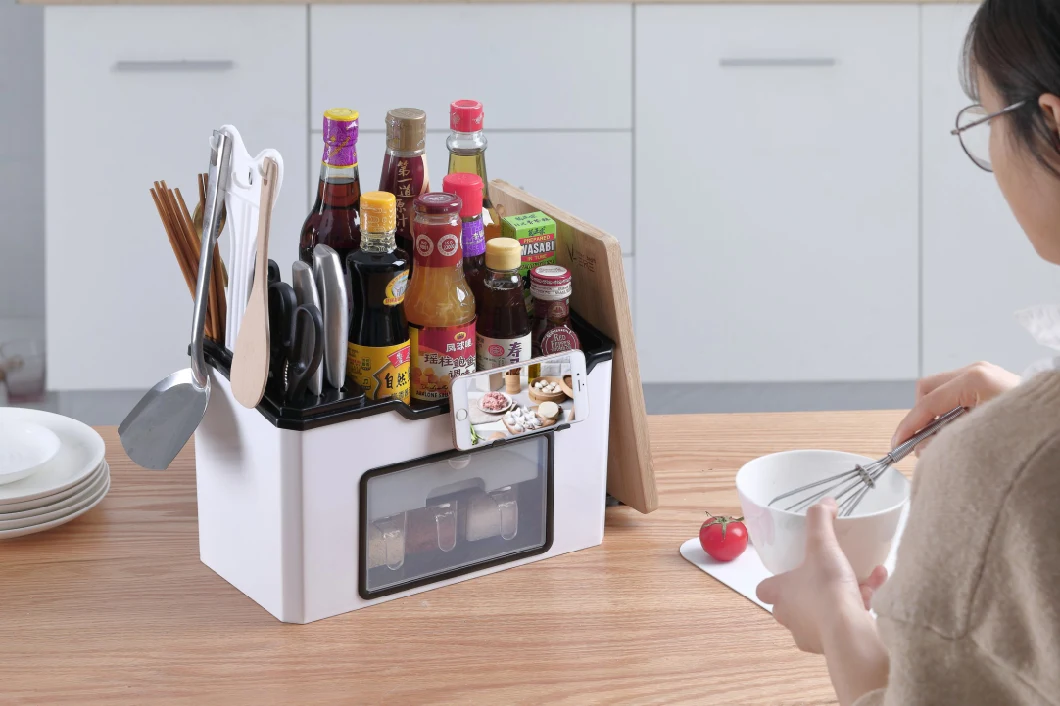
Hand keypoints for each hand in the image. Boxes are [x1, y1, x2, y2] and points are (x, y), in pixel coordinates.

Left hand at [756, 499, 886, 653]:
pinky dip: (859, 604)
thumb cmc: (826, 588)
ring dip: (842, 592)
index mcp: (778, 594)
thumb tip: (825, 502)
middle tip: (828, 572)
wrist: (849, 631)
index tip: (790, 568)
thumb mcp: (822, 545)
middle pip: (794, 601)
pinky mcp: (834, 645)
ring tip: (864, 575)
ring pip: (824, 610)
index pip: (765, 589)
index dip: (776, 580)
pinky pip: (844, 620)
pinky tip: (878, 585)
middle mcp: (789, 617)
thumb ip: (820, 520)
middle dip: (812, 588)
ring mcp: (810, 634)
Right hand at [892, 362, 1018, 453]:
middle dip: (920, 417)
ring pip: (939, 391)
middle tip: (920, 443)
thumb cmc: (1029, 430)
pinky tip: (960, 430)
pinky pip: (955, 394)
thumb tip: (922, 447)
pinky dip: (949, 413)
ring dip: (935, 416)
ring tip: (945, 439)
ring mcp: (983, 374)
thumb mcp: (982, 436)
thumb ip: (946, 440)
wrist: (1056, 426)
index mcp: (975, 378)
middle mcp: (977, 371)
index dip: (909, 426)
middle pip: (928, 389)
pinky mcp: (988, 383)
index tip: (898, 444)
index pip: (927, 402)